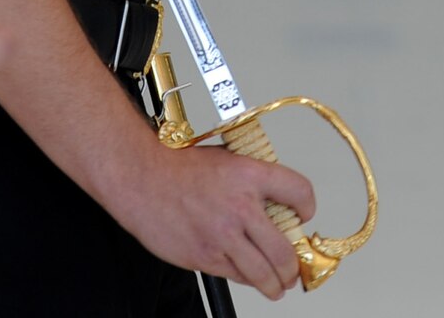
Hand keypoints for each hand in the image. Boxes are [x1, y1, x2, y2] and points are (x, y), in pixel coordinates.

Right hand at [107, 140, 316, 299]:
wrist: (135, 175)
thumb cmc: (173, 165)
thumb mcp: (220, 159)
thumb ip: (248, 179)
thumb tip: (271, 202)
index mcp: (247, 175)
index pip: (300, 193)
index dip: (307, 207)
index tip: (303, 215)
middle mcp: (240, 208)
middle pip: (287, 253)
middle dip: (294, 268)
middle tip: (292, 270)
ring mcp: (222, 236)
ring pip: (266, 275)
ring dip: (276, 284)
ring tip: (276, 285)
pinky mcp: (204, 255)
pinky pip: (236, 277)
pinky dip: (245, 279)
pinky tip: (243, 273)